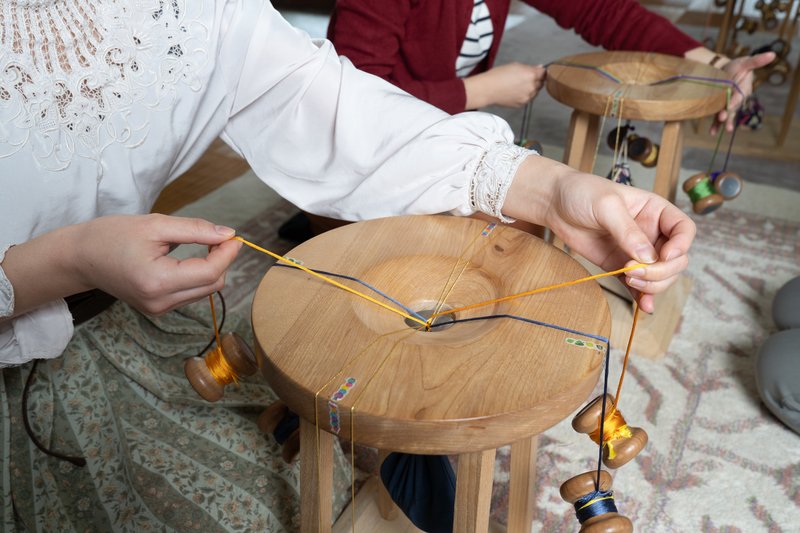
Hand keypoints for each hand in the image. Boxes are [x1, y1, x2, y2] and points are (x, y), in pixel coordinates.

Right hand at [73, 214, 242, 314]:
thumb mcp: (155, 225)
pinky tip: (193, 259)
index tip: (234, 236)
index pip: (210, 272)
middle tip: (220, 236)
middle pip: (212, 285)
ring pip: (205, 291)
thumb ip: (195, 230)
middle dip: (223, 260)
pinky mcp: (158, 309)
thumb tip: (228, 234)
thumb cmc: (112, 236)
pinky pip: (191, 294)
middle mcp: (160, 302)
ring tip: (205, 244)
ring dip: (213, 268)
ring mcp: (158, 309)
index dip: (228, 254)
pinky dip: (199, 276)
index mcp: (157, 281)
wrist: (81, 257)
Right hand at [464, 62, 546, 108]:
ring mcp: (528, 97)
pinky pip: (528, 98)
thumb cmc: (498, 76)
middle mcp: (532, 87)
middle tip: (523, 78)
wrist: (488, 89)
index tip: (538, 72)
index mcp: (531, 75)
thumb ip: (529, 68)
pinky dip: (524, 95)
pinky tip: (514, 91)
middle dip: (535, 80)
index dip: (540, 72)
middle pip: (541, 83)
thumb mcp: (515, 65)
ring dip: (530, 88)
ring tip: (517, 85)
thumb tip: (539, 68)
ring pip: (535, 92)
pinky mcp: (522, 104)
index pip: (544, 73)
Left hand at [503, 158, 695, 312]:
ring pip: (661, 276)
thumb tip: (648, 257)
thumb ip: (627, 230)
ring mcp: (636, 252)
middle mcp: (652, 232)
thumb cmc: (582, 193)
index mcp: (656, 210)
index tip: (665, 256)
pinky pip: (638, 285)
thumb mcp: (606, 205)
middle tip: (635, 272)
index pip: (684, 230)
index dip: (682, 245)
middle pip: (676, 259)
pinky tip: (644, 307)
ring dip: (652, 284)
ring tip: (629, 279)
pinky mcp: (619, 266)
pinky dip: (643, 296)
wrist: (554, 203)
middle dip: (662, 271)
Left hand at [712, 51, 774, 133]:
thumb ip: (756, 61)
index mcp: (743, 89)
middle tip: (724, 120)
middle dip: (728, 115)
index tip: (730, 105)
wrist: (724, 71)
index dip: (735, 101)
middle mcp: (736, 99)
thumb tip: (772, 54)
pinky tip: (712, 133)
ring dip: (722, 123)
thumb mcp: (745, 62)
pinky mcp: (720, 108)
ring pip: (726, 115)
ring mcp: (728, 105)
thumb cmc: (737, 67)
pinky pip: (717, 118)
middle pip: (733, 109)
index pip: (739, 96)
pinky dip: (715, 125)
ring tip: (720, 130)